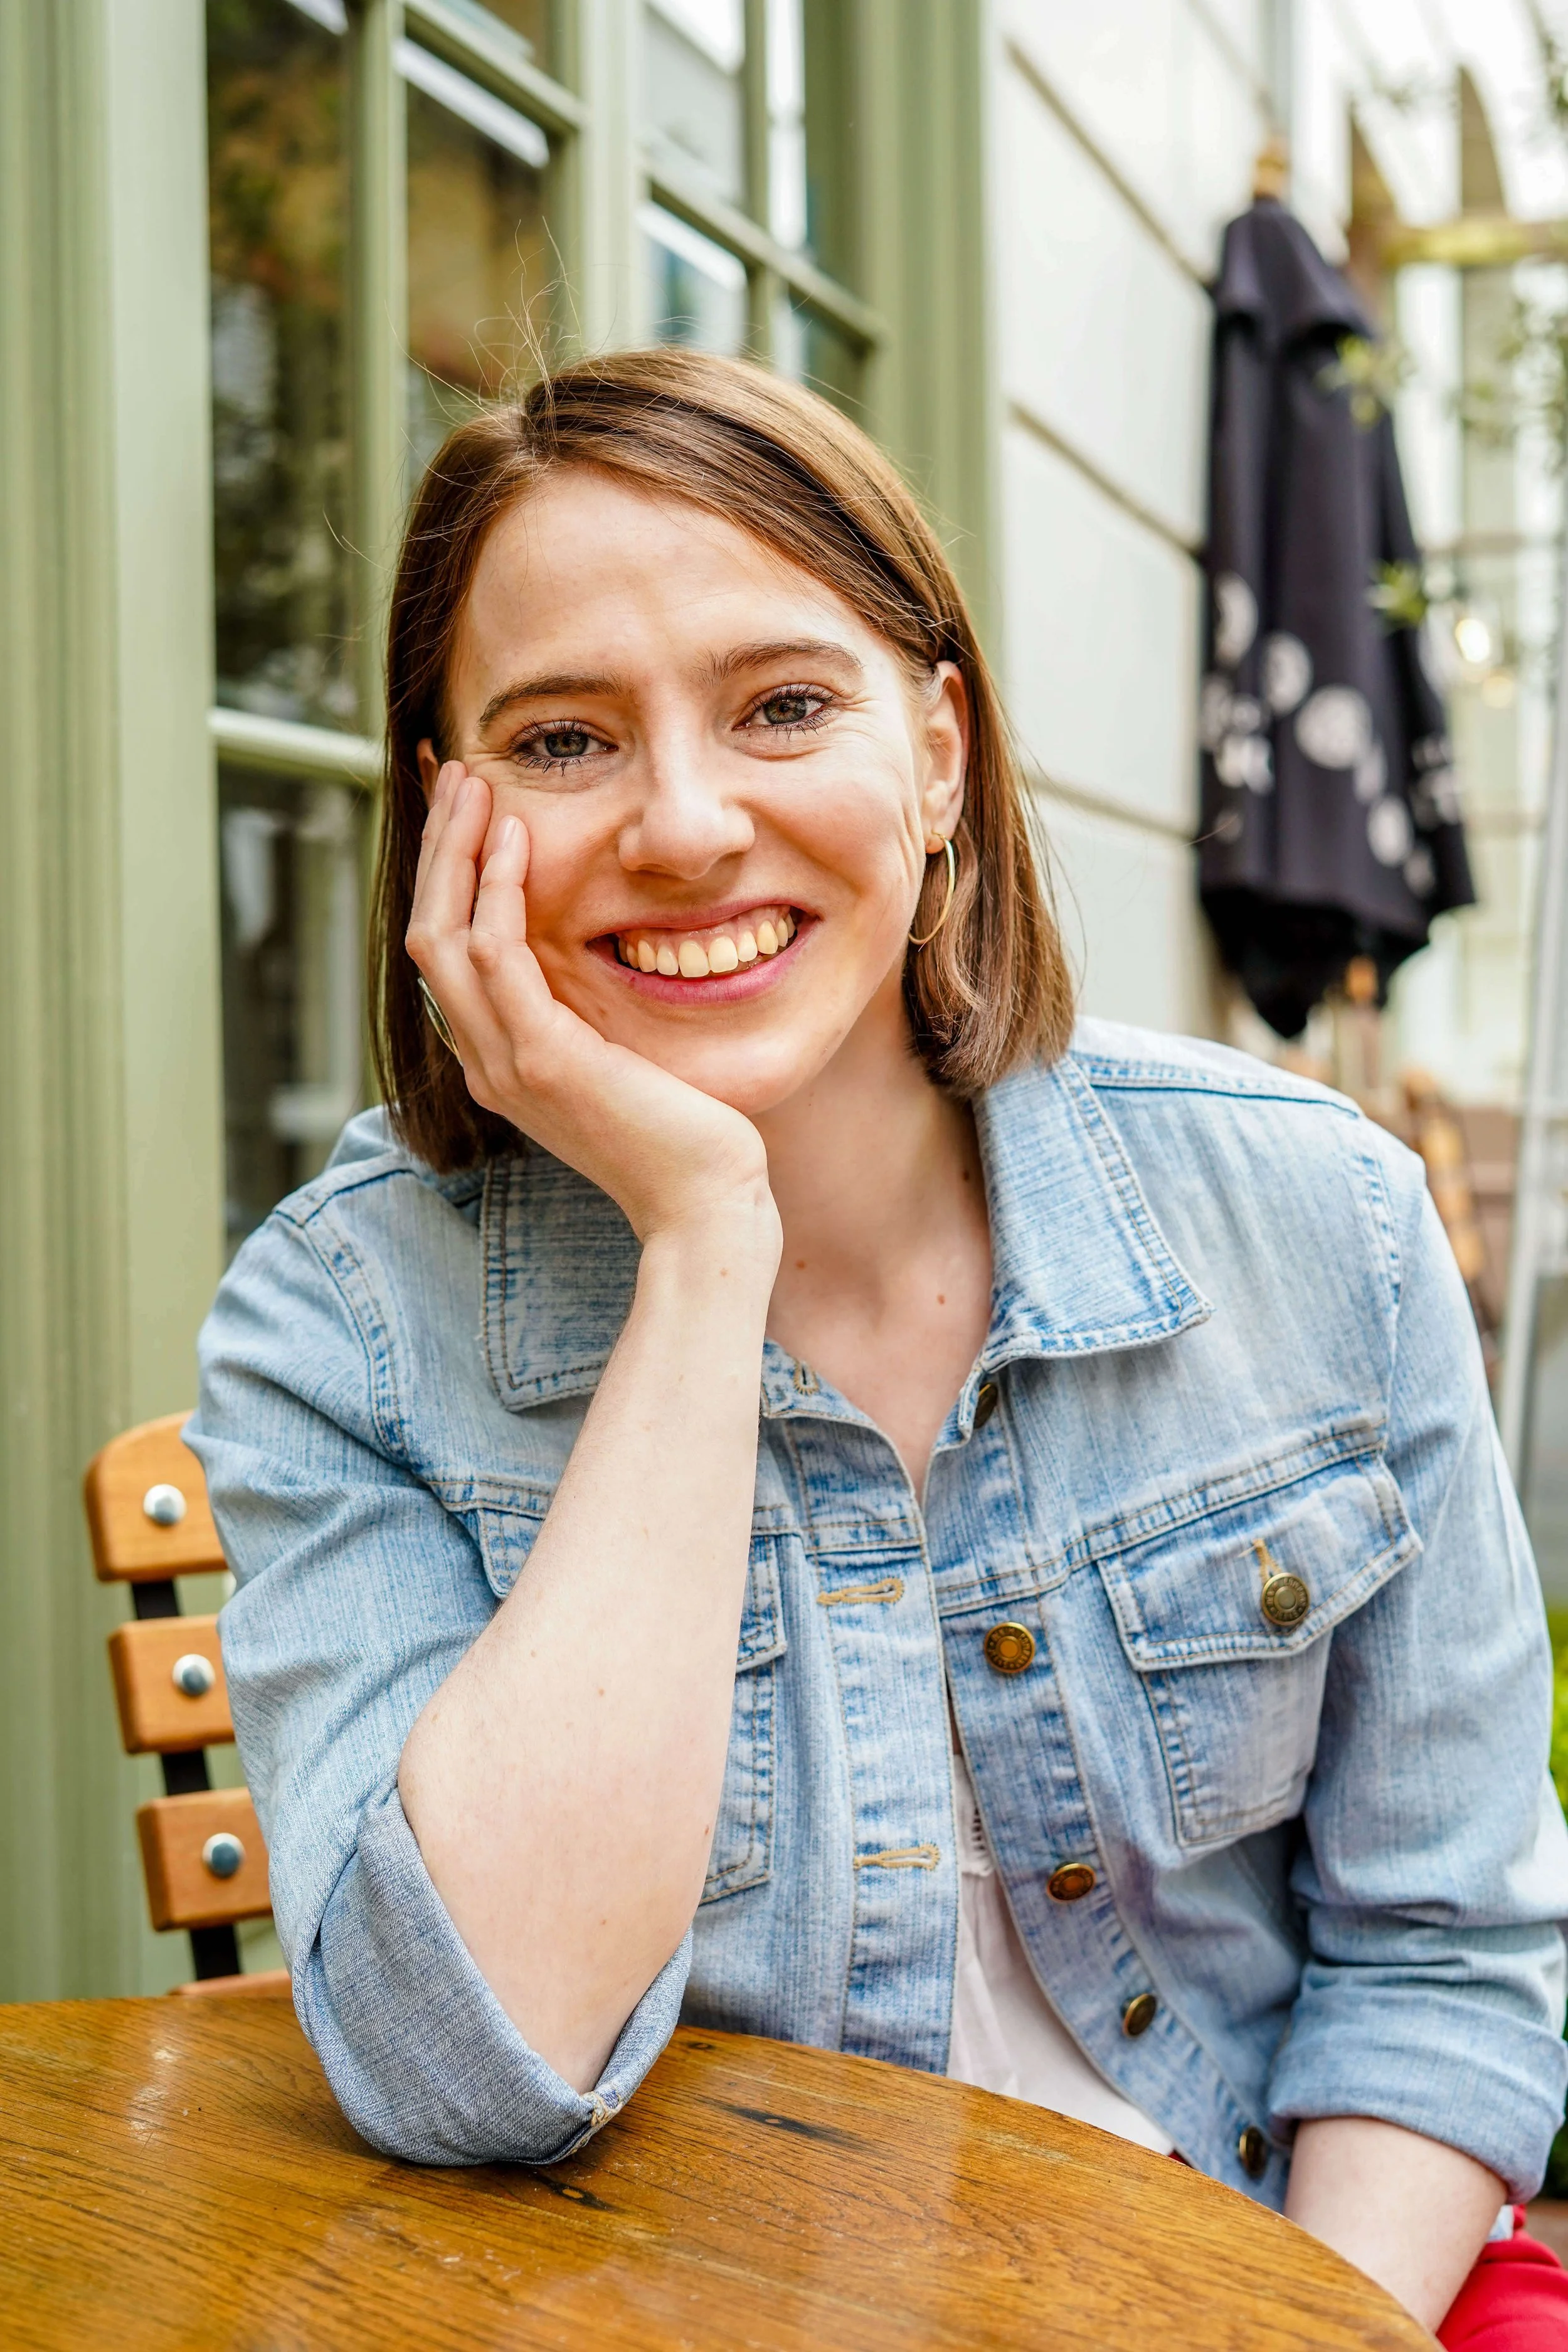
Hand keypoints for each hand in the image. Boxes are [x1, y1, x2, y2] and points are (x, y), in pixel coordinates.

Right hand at [405, 764, 777, 1248]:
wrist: (704, 1203)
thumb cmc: (680, 1133)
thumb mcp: (618, 1060)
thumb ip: (586, 1017)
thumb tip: (591, 958)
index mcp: (498, 1060)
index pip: (447, 953)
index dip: (445, 876)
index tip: (463, 810)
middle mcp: (486, 1061)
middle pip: (427, 934)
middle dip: (436, 849)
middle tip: (454, 774)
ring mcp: (506, 1064)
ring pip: (443, 935)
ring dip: (454, 852)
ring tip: (475, 786)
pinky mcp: (544, 1060)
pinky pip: (497, 956)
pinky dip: (498, 890)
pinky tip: (515, 839)